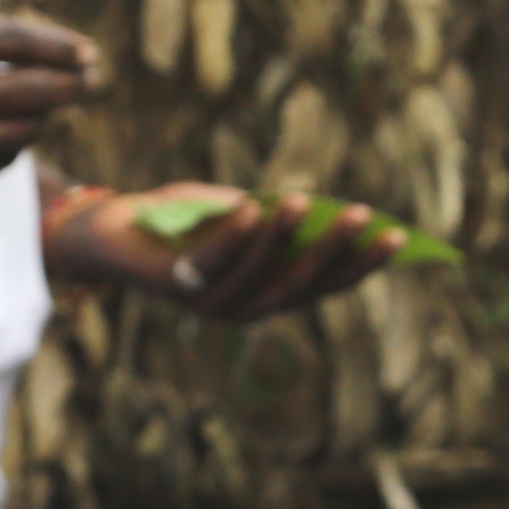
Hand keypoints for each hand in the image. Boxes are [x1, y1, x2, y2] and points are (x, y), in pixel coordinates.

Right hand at [0, 0, 102, 201]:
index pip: (20, 43)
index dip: (62, 46)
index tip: (88, 52)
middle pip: (37, 92)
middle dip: (73, 84)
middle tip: (89, 79)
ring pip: (25, 131)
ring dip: (45, 115)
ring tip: (49, 102)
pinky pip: (1, 162)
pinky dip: (14, 144)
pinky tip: (11, 129)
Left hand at [46, 182, 405, 320]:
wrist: (109, 230)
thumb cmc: (184, 220)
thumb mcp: (242, 213)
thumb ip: (278, 217)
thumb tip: (321, 209)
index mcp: (268, 294)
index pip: (326, 285)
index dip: (362, 264)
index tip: (399, 236)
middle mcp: (243, 308)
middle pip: (299, 285)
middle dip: (334, 251)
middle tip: (366, 218)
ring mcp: (207, 301)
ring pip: (256, 273)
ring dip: (283, 237)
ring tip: (306, 201)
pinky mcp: (173, 284)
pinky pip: (209, 259)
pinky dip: (232, 234)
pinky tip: (251, 205)